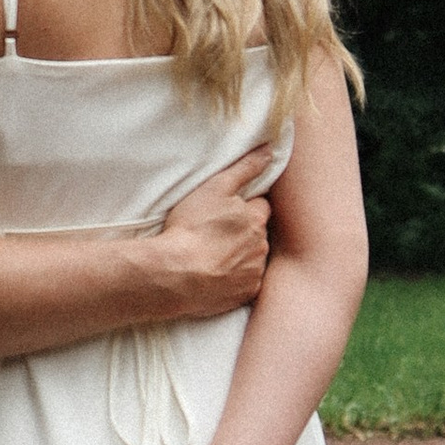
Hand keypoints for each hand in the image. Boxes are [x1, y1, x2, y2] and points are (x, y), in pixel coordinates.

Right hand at [146, 148, 274, 321]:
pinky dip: (234, 279)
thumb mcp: (214, 188)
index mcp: (256, 219)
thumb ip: (245, 168)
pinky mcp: (245, 295)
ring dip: (240, 256)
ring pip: (252, 258)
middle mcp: (261, 246)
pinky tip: (214, 276)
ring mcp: (254, 272)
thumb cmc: (191, 229)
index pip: (260, 206)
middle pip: (257, 234)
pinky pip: (245, 283)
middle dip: (244, 232)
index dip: (243, 207)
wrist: (174, 274)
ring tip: (212, 256)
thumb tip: (270, 150)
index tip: (226, 212)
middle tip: (216, 234)